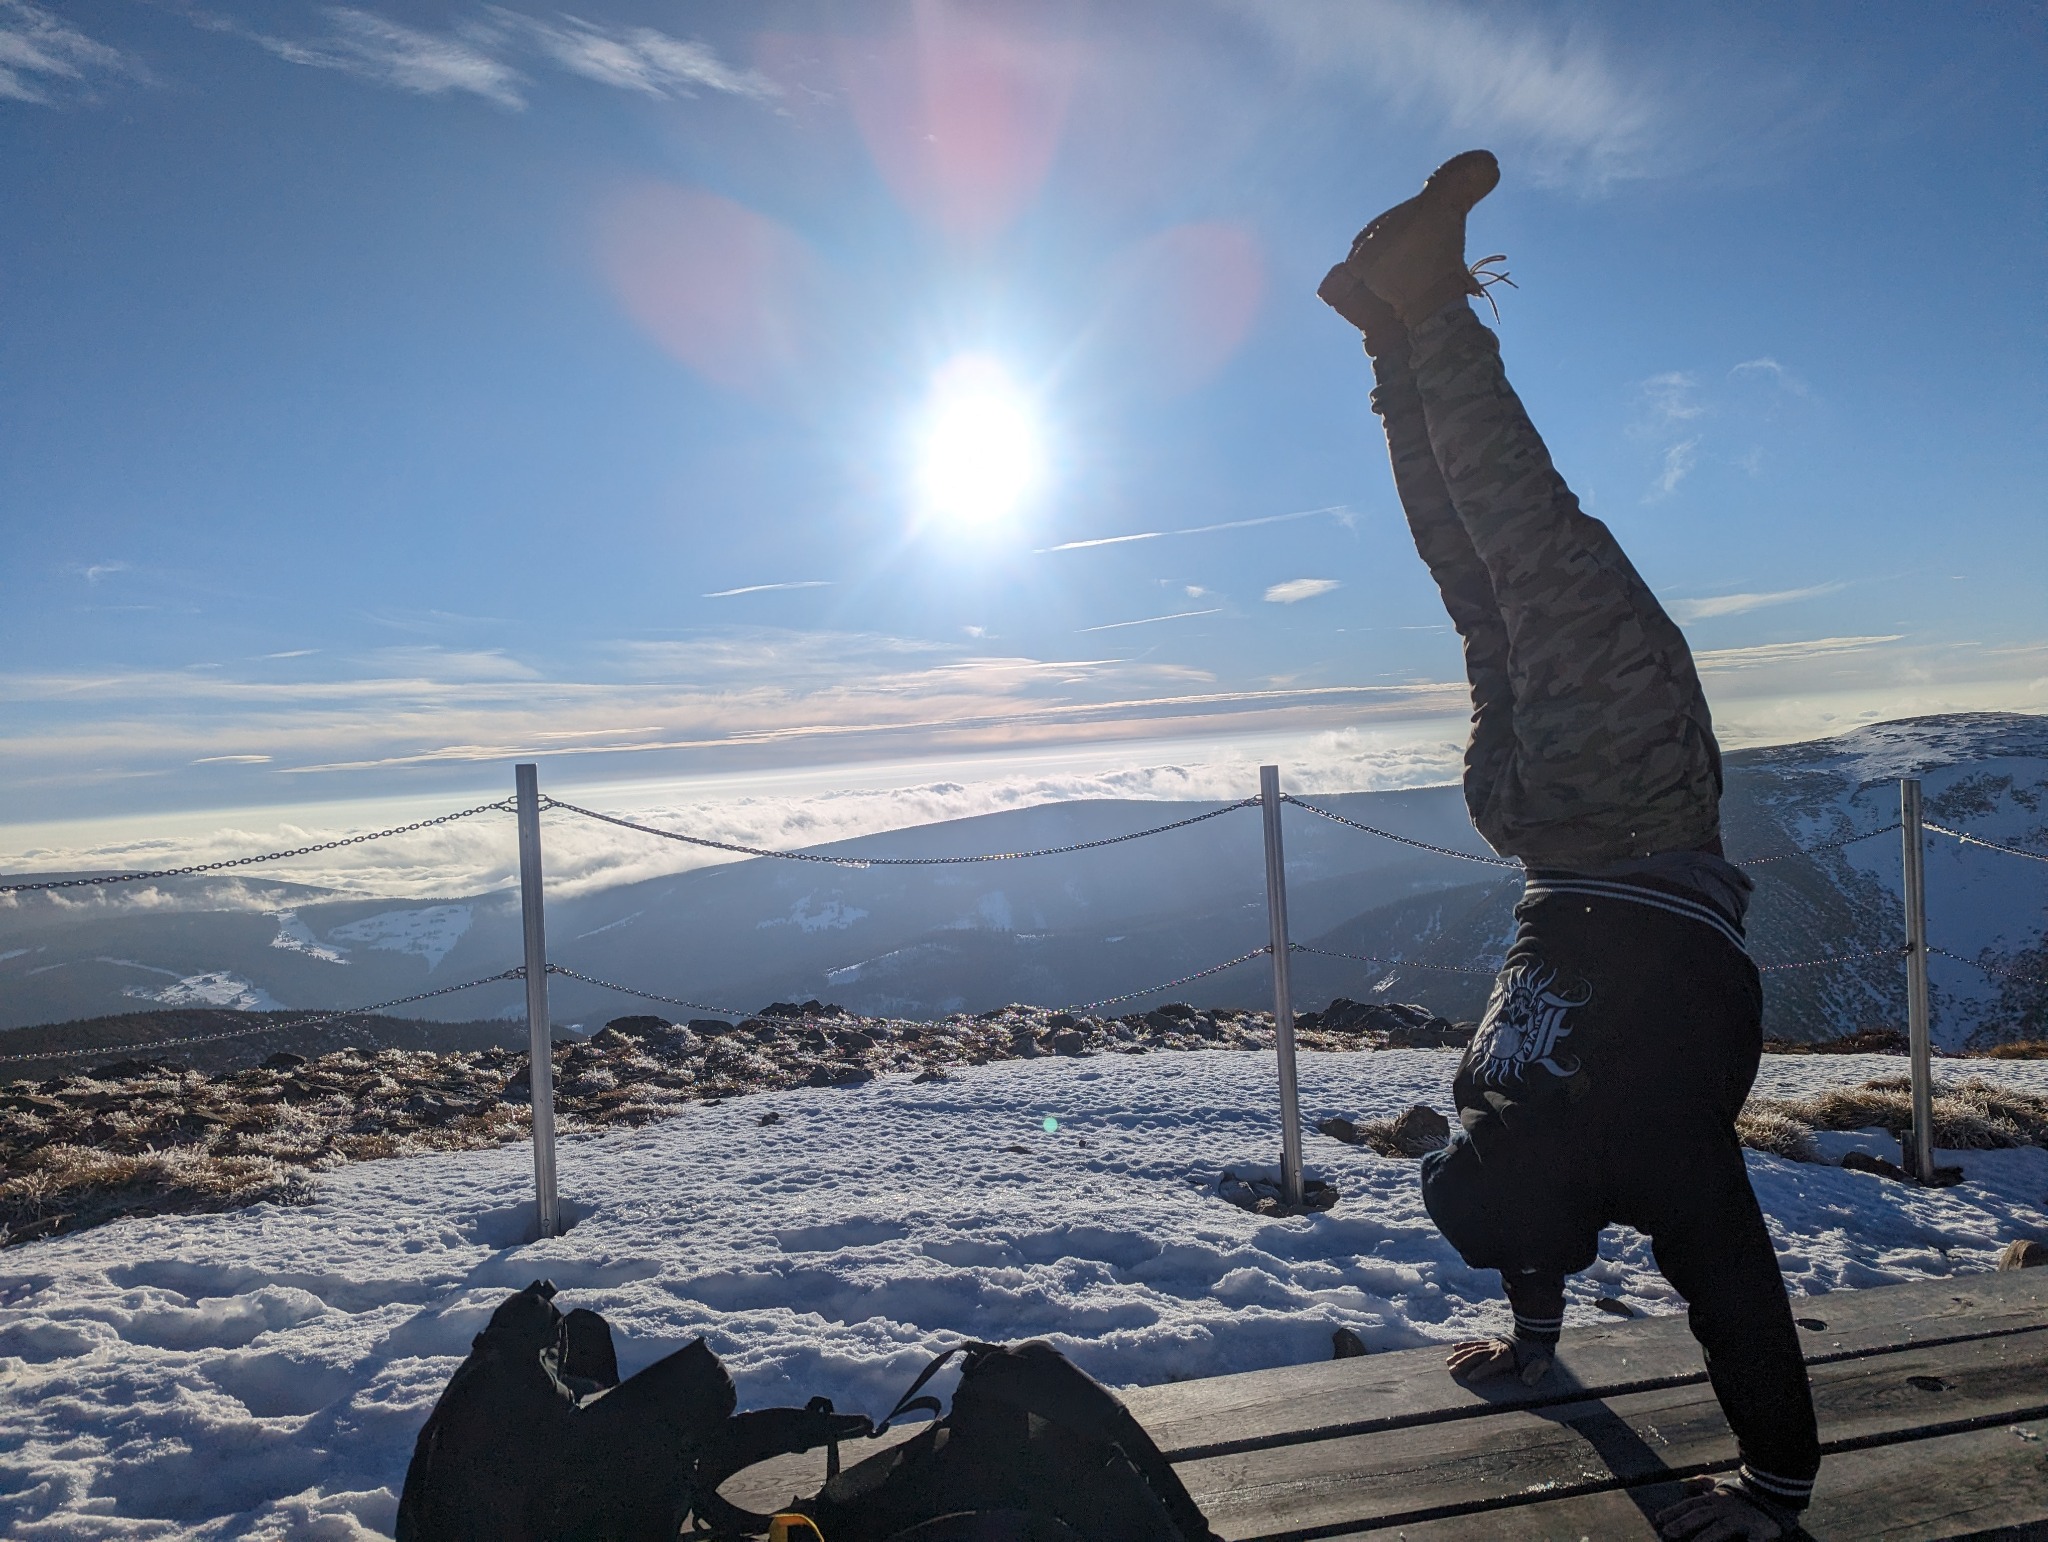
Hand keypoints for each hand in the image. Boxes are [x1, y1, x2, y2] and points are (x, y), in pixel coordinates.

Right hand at [1445, 1335, 1549, 1385]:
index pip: (1491, 1364)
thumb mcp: (1542, 1361)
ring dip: (1460, 1355)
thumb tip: (1528, 1381)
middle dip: (1464, 1363)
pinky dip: (1466, 1345)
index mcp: (1508, 1356)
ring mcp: (1493, 1344)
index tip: (1470, 1379)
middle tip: (1451, 1369)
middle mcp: (1497, 1349)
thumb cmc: (1539, 1351)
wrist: (1537, 1332)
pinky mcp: (1492, 1341)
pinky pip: (1476, 1343)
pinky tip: (1456, 1347)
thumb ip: (1535, 1371)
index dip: (1481, 1371)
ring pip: (1474, 1349)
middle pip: (1477, 1356)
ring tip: (1449, 1361)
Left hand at [1654, 1478, 1787, 1539]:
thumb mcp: (1721, 1485)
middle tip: (1668, 1533)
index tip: (1658, 1519)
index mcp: (1714, 1498)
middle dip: (1683, 1524)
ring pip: (1720, 1528)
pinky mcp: (1758, 1529)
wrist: (1772, 1490)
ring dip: (1706, 1538)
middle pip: (1700, 1515)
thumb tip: (1686, 1485)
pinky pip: (1753, 1540)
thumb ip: (1704, 1485)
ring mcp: (1740, 1518)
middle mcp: (1724, 1507)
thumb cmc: (1742, 1493)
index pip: (1690, 1504)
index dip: (1674, 1511)